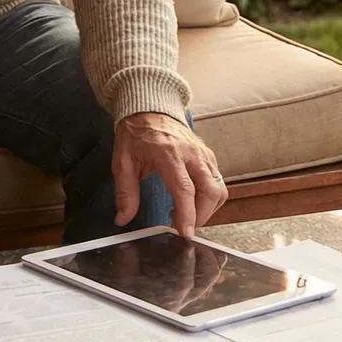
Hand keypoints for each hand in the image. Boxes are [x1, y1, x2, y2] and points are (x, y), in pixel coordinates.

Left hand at [112, 112, 225, 238]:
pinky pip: (218, 182)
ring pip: (219, 189)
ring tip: (183, 213)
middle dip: (200, 216)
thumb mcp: (122, 161)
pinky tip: (191, 201)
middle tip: (180, 225)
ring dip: (207, 209)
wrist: (149, 108)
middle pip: (210, 191)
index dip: (188, 214)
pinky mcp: (208, 156)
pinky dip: (209, 198)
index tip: (185, 233)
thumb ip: (125, 192)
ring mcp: (203, 154)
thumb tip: (123, 218)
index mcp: (168, 153)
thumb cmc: (136, 134)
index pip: (185, 189)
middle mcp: (191, 153)